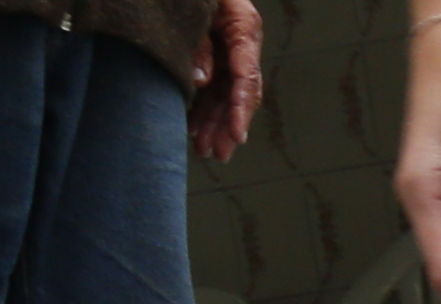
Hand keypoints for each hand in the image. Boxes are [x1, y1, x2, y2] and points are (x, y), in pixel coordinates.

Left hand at [191, 0, 262, 160]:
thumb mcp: (194, 6)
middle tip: (218, 153)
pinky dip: (202, 107)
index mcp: (243, 26)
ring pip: (225, 93)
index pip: (247, 74)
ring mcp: (227, 48)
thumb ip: (198, 41)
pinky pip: (210, 85)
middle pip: (239, 90)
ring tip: (204, 150)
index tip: (237, 134)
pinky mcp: (212, 52)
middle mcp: (240, 42)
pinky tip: (193, 129)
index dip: (241, 107)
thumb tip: (200, 81)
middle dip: (228, 124)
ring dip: (215, 123)